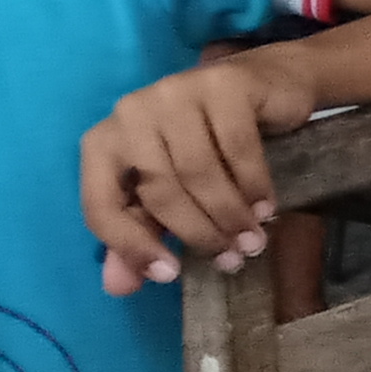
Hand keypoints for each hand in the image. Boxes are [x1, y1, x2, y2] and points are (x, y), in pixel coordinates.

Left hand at [84, 46, 323, 292]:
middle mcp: (131, 112)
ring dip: (231, 214)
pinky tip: (267, 206)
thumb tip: (119, 288)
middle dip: (198, 232)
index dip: (131, 246)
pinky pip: (238, 148)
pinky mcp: (223, 83)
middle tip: (232, 258)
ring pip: (199, 171)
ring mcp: (176, 91)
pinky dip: (254, 184)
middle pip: (159, 190)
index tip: (169, 275)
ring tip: (254, 240)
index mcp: (104, 142)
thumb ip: (143, 233)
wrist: (266, 84)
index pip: (102, 204)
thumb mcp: (171, 191)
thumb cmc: (209, 142)